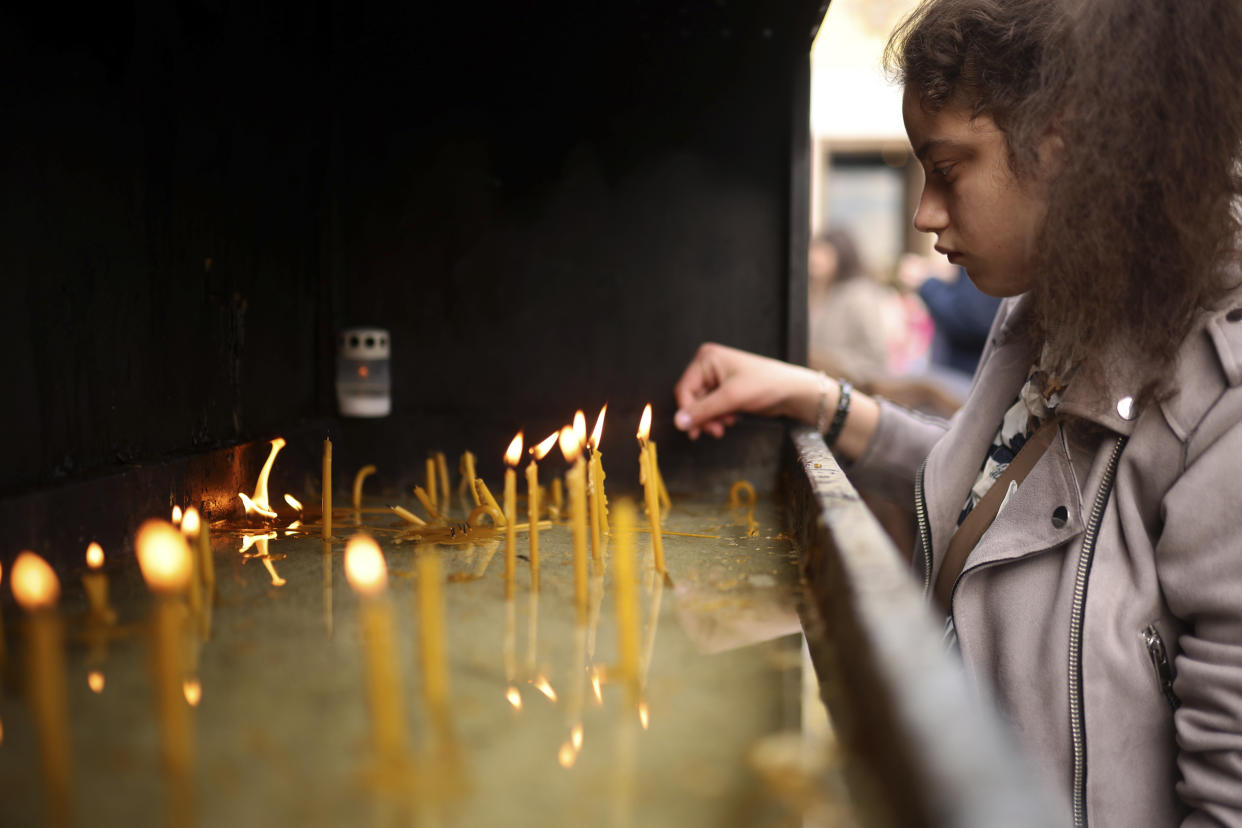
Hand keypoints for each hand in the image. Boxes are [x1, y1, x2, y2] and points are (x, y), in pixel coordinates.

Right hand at [672, 343, 822, 439]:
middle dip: (704, 417)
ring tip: (728, 423)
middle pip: (692, 399)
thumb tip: (678, 422)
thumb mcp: (731, 398)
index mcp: (706, 358)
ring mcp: (717, 378)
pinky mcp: (724, 390)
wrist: (791, 392)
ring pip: (701, 406)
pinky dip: (719, 417)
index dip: (688, 411)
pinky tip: (732, 419)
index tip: (695, 430)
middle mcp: (709, 366)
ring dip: (712, 419)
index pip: (684, 389)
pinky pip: (711, 408)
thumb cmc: (766, 384)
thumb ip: (703, 411)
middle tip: (715, 430)